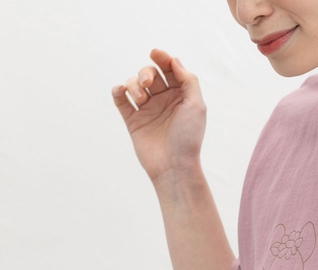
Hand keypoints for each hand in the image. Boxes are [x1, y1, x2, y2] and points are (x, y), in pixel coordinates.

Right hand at [111, 49, 206, 182]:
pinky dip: (118, 91)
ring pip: (134, 84)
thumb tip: (174, 60)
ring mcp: (147, 110)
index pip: (169, 70)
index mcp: (180, 96)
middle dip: (146, 72)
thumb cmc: (188, 138)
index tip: (156, 54)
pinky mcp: (133, 121)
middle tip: (147, 83)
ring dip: (134, 84)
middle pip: (150, 74)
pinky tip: (121, 91)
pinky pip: (121, 99)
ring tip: (141, 99)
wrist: (174, 166)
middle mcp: (163, 101)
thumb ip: (188, 80)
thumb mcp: (196, 106)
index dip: (162, 58)